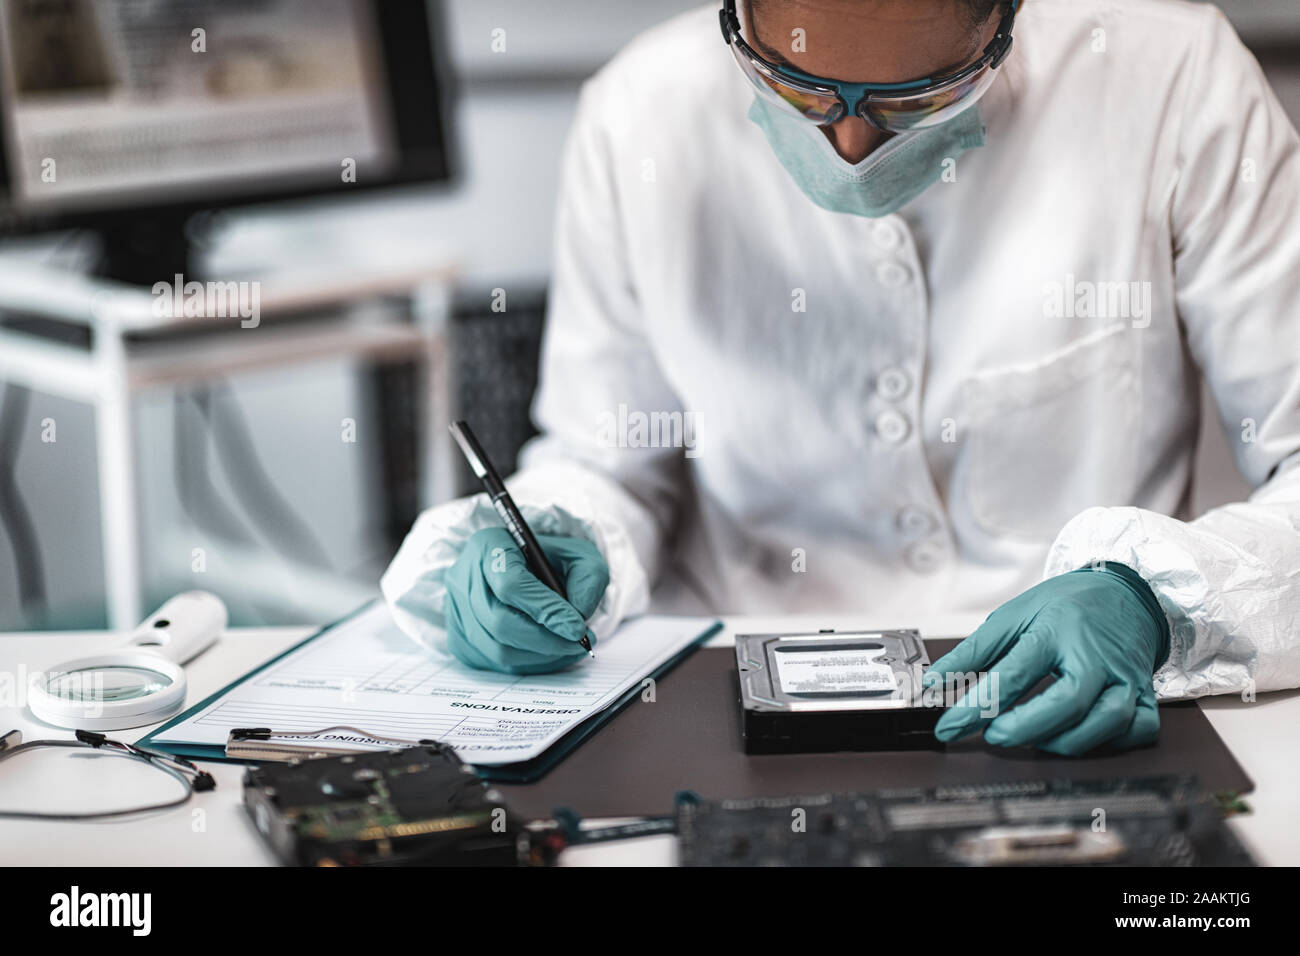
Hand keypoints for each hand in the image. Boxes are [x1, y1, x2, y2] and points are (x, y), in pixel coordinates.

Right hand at [444, 528, 608, 673]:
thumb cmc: (549, 560)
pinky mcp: (459, 637)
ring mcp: (456, 610)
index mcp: (489, 546)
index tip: (578, 628)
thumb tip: (579, 614)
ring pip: (496, 649)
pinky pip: (493, 663)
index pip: (511, 585)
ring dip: (540, 655)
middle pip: (500, 622)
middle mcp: (464, 578)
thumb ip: (588, 577)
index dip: (546, 610)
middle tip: (579, 643)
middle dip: (546, 640)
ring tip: (569, 647)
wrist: (525, 569)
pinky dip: (528, 664)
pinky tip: (549, 652)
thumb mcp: (578, 554)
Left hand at [925, 564, 1169, 754]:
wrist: (1123, 592)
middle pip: (1069, 702)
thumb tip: (934, 683)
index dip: (978, 705)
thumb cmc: (1065, 606)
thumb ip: (973, 652)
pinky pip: (1137, 729)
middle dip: (1027, 727)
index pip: (1014, 672)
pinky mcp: (1145, 694)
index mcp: (1056, 630)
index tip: (949, 725)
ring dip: (1064, 740)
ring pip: (1106, 722)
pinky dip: (1109, 743)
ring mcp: (1126, 676)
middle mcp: (1096, 655)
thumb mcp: (1013, 616)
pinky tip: (1079, 738)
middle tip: (993, 736)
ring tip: (1029, 738)